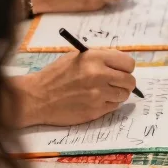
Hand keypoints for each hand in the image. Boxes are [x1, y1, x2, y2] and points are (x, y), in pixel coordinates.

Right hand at [13, 50, 136, 126]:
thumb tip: (120, 64)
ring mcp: (99, 94)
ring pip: (124, 95)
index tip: (121, 70)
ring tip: (104, 91)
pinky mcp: (96, 110)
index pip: (128, 63)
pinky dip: (109, 103)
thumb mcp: (76, 57)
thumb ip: (99, 58)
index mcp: (94, 58)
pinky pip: (114, 106)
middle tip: (116, 82)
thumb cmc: (55, 75)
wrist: (37, 97)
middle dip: (125, 81)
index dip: (126, 67)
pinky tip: (97, 100)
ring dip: (118, 93)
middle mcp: (99, 75)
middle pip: (130, 80)